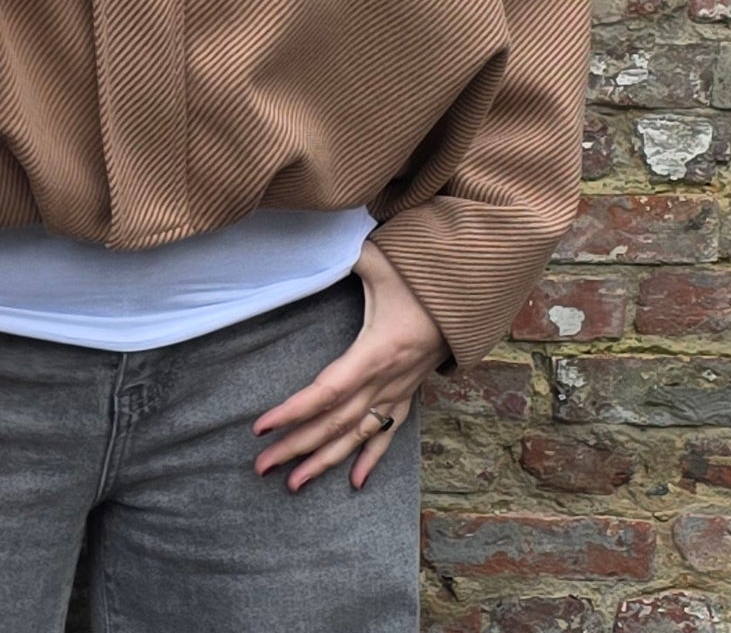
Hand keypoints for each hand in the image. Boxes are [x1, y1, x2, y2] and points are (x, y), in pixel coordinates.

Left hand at [251, 240, 447, 491]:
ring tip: (292, 484)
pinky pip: (388, 432)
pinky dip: (371, 458)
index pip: (328, 391)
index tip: (261, 426)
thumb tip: (307, 246)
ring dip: (325, 461)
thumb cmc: (420, 272)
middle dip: (297, 446)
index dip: (294, 411)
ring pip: (359, 435)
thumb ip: (340, 255)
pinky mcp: (409, 391)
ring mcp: (401, 390)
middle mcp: (389, 379)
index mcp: (377, 350)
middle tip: (260, 468)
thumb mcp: (377, 259)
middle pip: (337, 422)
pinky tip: (354, 482)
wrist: (471, 289)